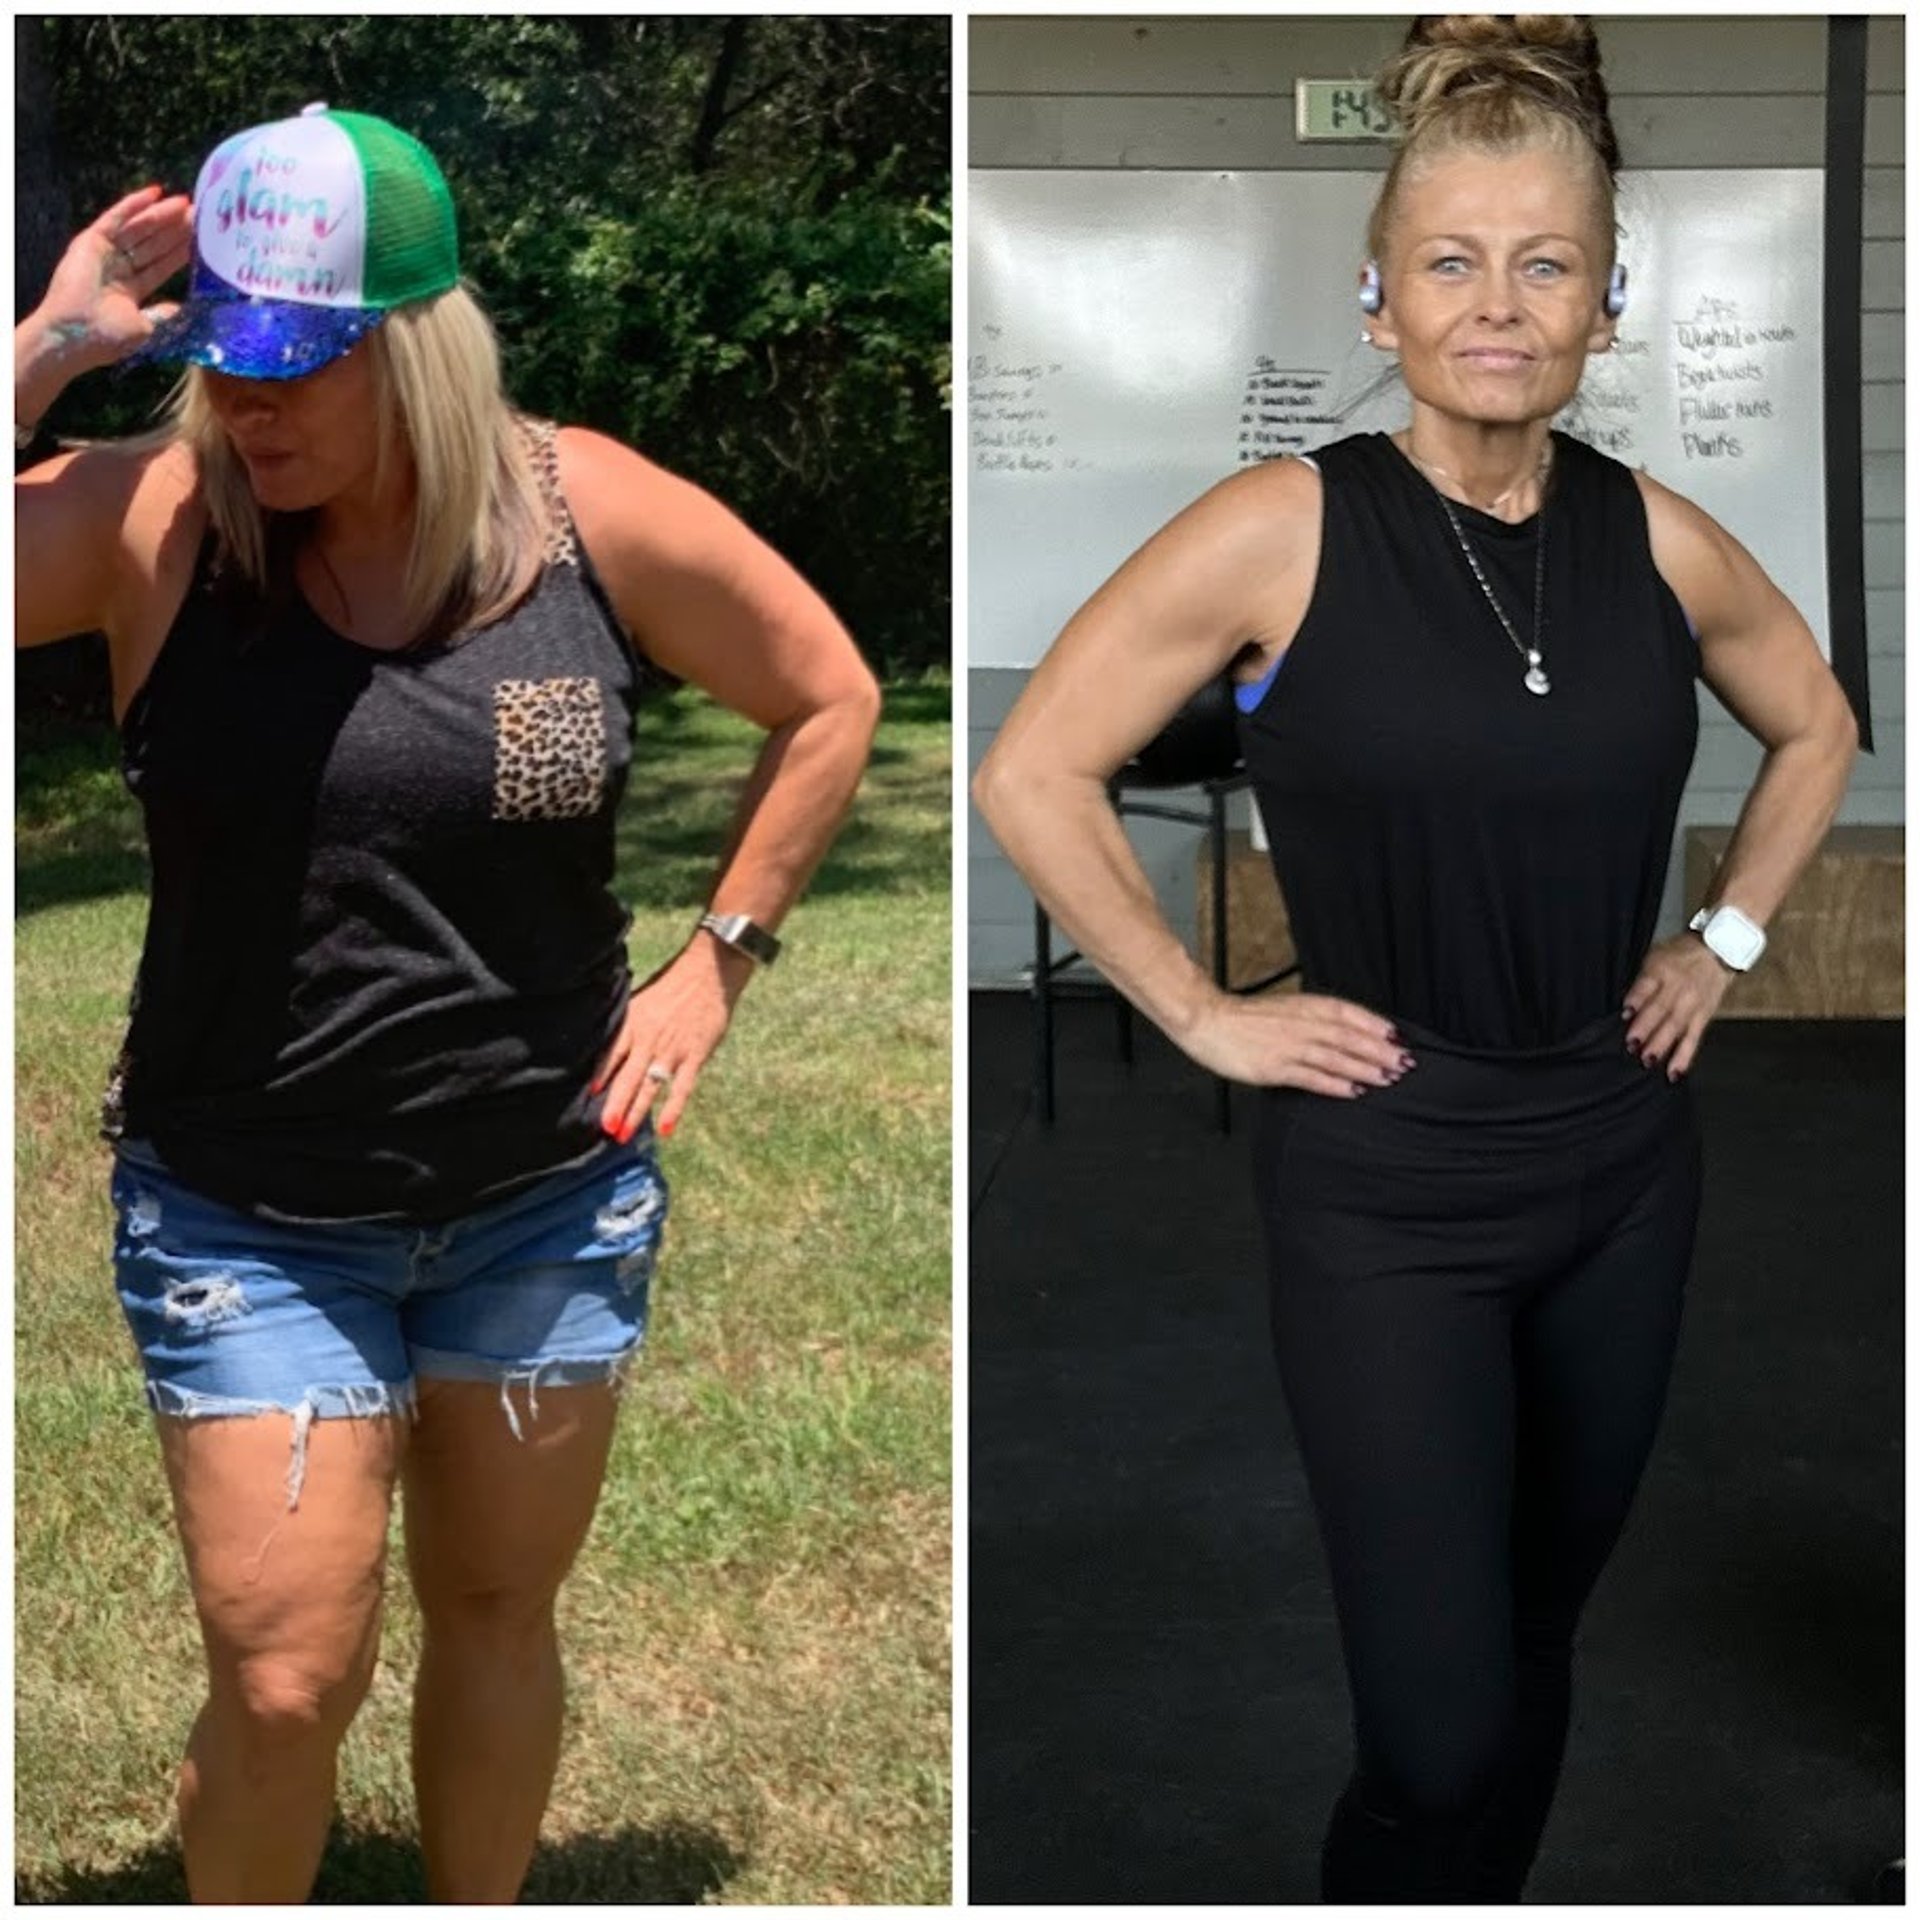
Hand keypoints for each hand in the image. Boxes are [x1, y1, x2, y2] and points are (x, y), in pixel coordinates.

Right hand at [32, 185, 194, 373]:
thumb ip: (160, 314)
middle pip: (154, 244)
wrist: (77, 335)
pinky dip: (134, 204)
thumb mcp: (144, 328)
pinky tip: (155, 193)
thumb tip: (178, 307)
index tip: (201, 240)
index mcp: (130, 288)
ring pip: (140, 228)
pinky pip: (116, 217)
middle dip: (176, 229)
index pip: (161, 265)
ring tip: (186, 203)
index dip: (180, 252)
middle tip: (200, 214)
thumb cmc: (108, 338)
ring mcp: (105, 252)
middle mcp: (118, 267)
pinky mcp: (92, 240)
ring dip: (162, 214)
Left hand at [589, 933, 754, 1141]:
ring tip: (623, 1134)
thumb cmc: (672, 985)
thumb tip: (610, 1045)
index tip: (591, 1095)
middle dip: (615, 1104)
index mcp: (633, 1024)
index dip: (601, 1075)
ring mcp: (672, 1050)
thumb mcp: (641, 999)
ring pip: (650, 1086)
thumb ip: (627, 1024)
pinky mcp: (695, 1056)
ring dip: (636, 1111)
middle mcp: (649, 1040)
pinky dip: (674, 1108)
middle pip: (627, 1077)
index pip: (611, 1055)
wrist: (707, 973)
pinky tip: (666, 1129)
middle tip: (604, 1128)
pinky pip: (682, 1087)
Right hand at [1181, 989, 1411, 1096]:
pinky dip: (1335, 1083)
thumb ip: (1308, 1018)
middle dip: (1379, 1050)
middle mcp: (1300, 1024)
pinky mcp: (1275, 1068)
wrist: (1207, 1020)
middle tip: (1404, 1062)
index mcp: (1302, 1006)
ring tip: (1388, 1077)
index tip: (1396, 1036)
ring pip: (1335, 1056)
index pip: (1346, 1012)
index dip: (1373, 1024)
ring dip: (1365, 1067)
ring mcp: (1288, 1046)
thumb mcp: (1281, 1009)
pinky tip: (1354, 1091)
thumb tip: (1339, 1032)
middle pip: (1348, 1036)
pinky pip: (1311, 1077)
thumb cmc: (1242, 1018)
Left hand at [1622, 933, 1735, 1078]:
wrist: (1718, 951)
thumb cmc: (1680, 955)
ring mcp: (1693, 1004)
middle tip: (1632, 1045)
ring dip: (1661, 1046)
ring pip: (1676, 1027)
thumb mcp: (1654, 958)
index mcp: (1662, 971)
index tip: (1625, 1014)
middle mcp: (1679, 988)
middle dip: (1646, 1029)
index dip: (1636, 1000)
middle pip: (1661, 1010)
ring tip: (1648, 1060)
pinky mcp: (1704, 1016)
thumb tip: (1627, 1010)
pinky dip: (1684, 1057)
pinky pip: (1693, 1038)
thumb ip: (1641, 983)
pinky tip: (1674, 1071)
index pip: (1647, 986)